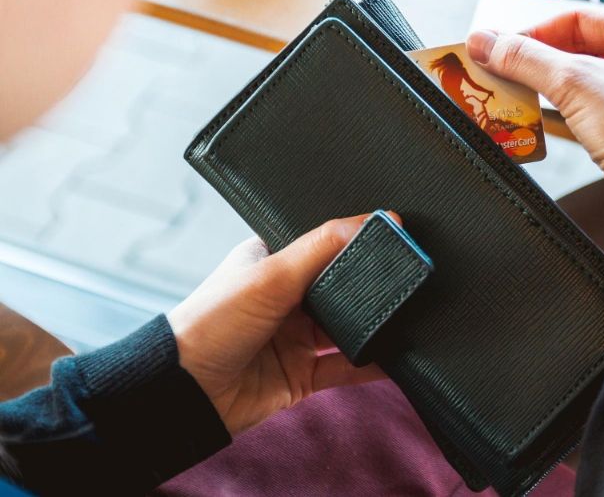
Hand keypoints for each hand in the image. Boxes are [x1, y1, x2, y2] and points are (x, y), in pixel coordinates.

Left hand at [167, 213, 390, 434]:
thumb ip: (322, 248)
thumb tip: (373, 220)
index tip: (395, 233)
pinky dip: (372, 365)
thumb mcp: (270, 274)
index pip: (324, 244)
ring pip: (348, 328)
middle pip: (342, 287)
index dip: (356, 239)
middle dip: (371, 285)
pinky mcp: (302, 374)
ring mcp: (295, 337)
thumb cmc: (210, 323)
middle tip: (411, 275)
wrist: (184, 391)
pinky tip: (398, 357)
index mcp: (272, 262)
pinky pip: (347, 368)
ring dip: (374, 325)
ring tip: (410, 314)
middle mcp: (286, 297)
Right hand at [467, 11, 603, 237]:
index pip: (580, 18)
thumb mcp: (574, 84)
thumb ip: (525, 59)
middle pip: (584, 50)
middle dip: (539, 64)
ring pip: (591, 83)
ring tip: (518, 96)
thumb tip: (488, 42)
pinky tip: (550, 122)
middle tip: (502, 72)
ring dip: (552, 90)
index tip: (498, 47)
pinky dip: (571, 113)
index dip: (534, 33)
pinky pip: (599, 112)